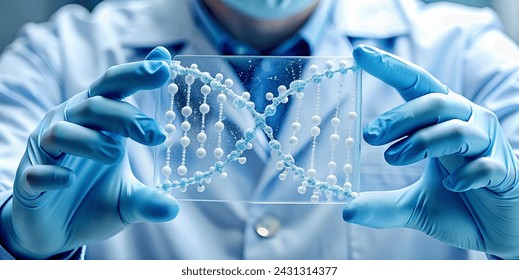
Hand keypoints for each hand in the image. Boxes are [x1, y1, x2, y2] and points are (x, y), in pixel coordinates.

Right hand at [0, 47, 178, 258]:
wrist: (57, 234)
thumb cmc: (93, 201)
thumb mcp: (128, 200)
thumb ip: (149, 198)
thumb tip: (174, 210)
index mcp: (98, 122)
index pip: (115, 88)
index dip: (137, 74)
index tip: (165, 66)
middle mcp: (71, 128)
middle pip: (94, 105)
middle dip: (127, 117)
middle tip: (157, 134)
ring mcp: (47, 153)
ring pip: (62, 131)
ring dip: (91, 141)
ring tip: (115, 156)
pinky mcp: (29, 180)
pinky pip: (37, 171)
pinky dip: (53, 173)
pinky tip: (69, 180)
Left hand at [343, 45, 518, 258]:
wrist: (498, 231)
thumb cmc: (457, 203)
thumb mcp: (413, 206)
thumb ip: (382, 205)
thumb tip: (347, 211)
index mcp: (442, 121)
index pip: (416, 85)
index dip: (391, 67)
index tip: (359, 54)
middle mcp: (467, 124)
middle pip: (434, 102)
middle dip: (398, 117)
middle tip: (369, 136)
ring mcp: (489, 146)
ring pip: (455, 129)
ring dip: (421, 143)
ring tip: (393, 158)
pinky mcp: (505, 171)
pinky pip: (484, 165)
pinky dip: (464, 175)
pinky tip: (451, 186)